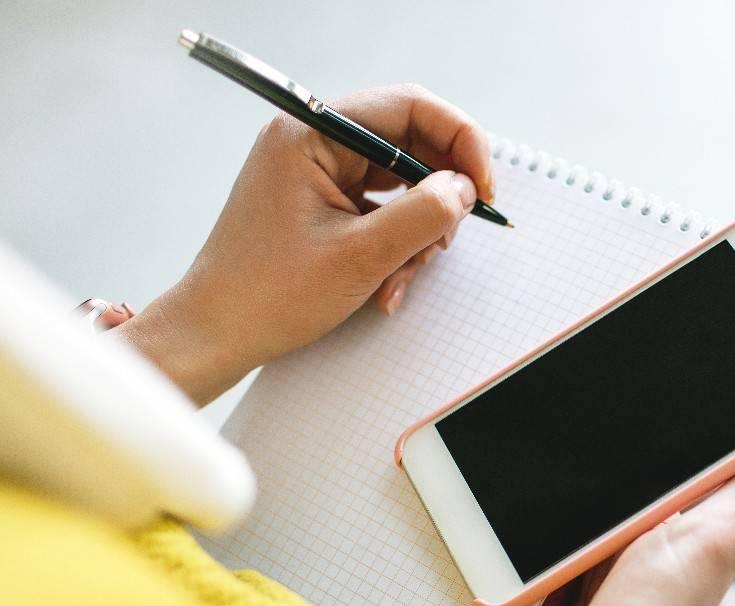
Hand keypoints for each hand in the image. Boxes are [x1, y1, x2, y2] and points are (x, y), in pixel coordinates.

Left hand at [118, 84, 494, 404]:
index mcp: (311, 133)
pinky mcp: (324, 202)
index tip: (482, 187)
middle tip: (447, 238)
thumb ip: (424, 214)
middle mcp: (314, 142)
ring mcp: (319, 172)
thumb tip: (464, 189)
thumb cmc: (268, 295)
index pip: (408, 108)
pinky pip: (383, 209)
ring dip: (417, 231)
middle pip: (409, 145)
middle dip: (438, 196)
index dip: (460, 141)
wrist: (218, 333)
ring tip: (402, 275)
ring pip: (402, 183)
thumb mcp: (362, 255)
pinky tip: (387, 281)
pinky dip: (397, 244)